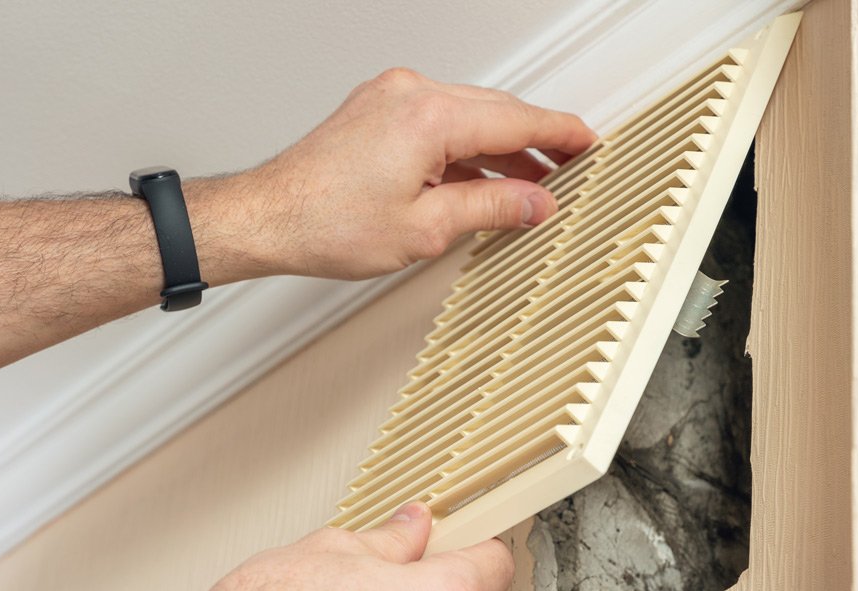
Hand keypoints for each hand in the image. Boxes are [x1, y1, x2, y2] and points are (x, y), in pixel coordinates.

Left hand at [230, 67, 596, 279]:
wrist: (269, 217)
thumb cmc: (327, 222)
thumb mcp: (427, 228)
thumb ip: (492, 209)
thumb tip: (534, 203)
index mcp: (430, 116)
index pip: (518, 119)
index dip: (561, 135)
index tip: (588, 145)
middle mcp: (411, 94)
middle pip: (497, 111)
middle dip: (536, 143)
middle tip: (567, 171)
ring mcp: (392, 98)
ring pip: (469, 115)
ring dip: (500, 148)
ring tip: (530, 184)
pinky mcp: (377, 110)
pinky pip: (439, 121)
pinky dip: (466, 147)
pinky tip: (482, 178)